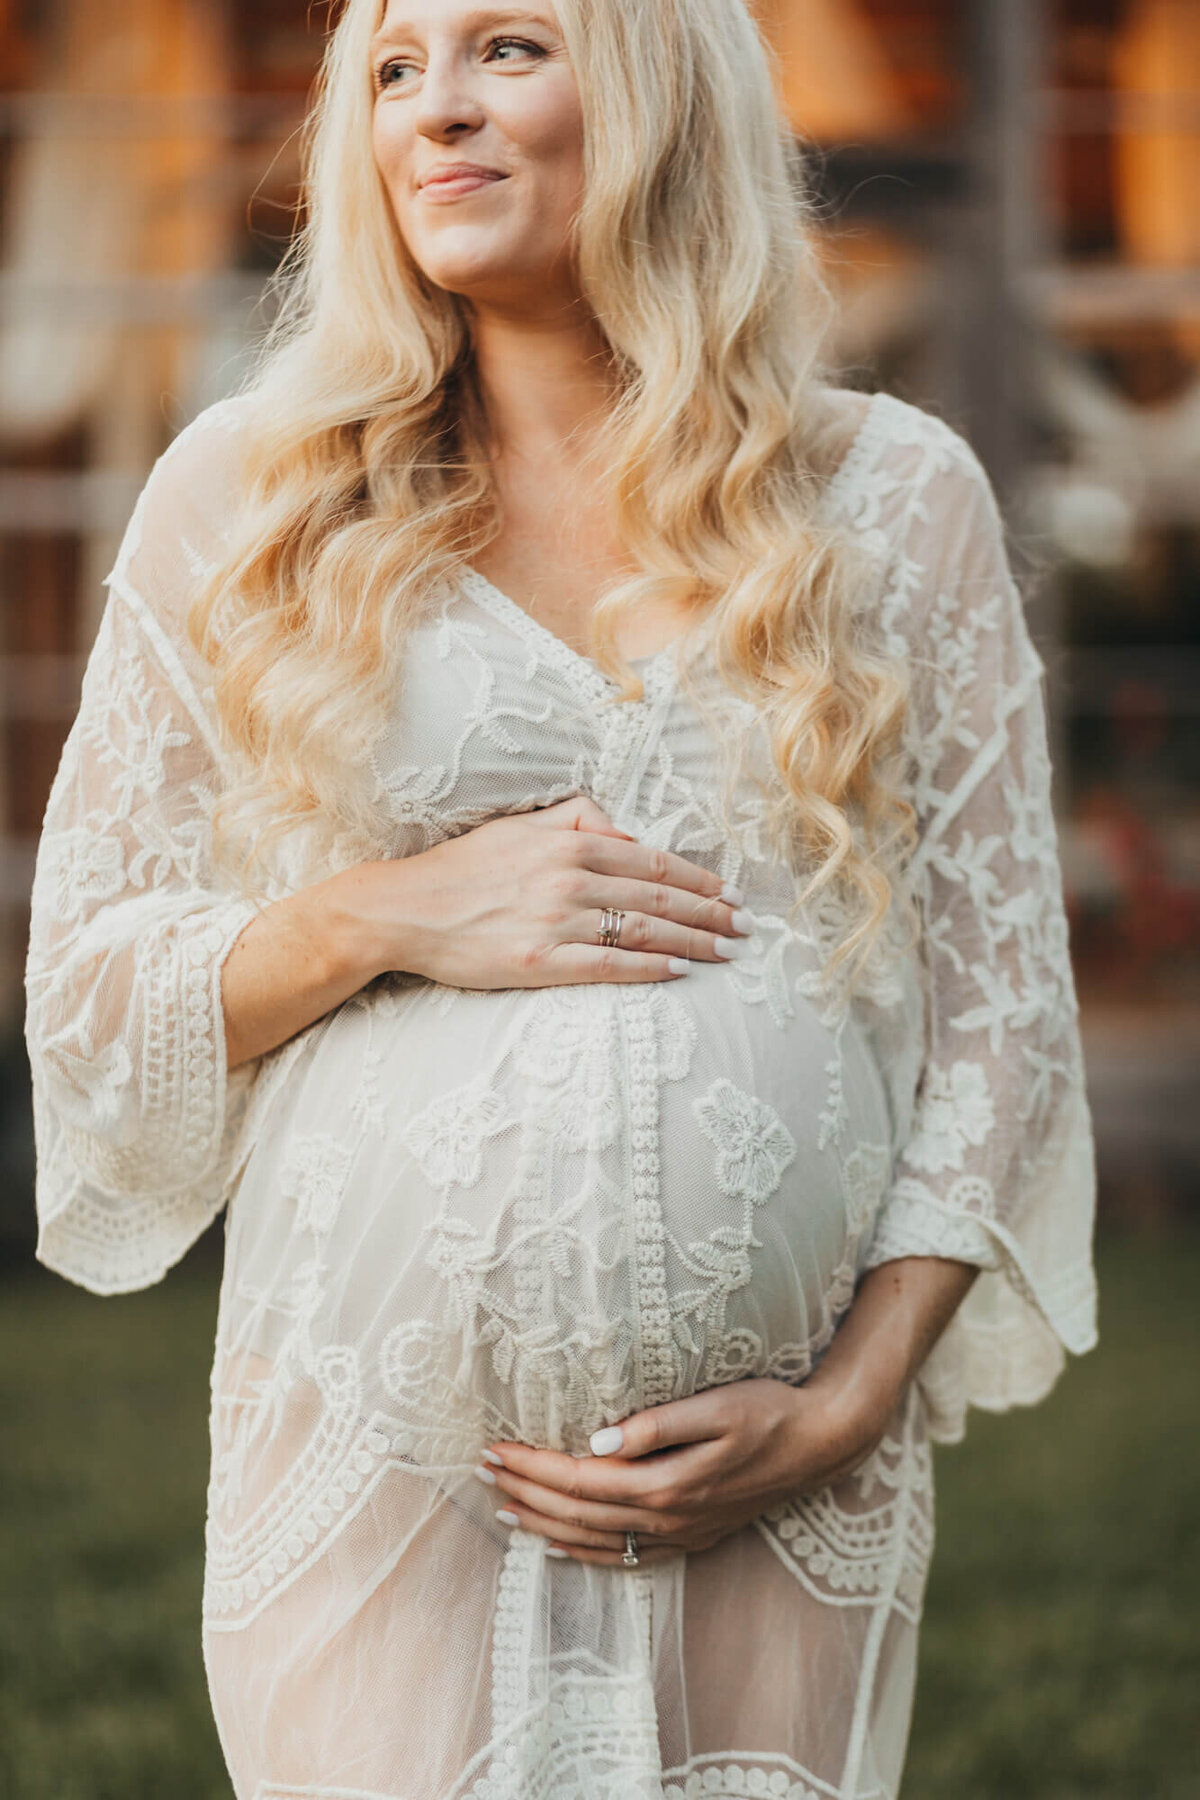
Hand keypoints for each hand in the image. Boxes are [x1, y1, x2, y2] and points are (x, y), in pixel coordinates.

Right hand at [351, 795, 750, 988]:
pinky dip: (650, 967)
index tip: (728, 892)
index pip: (651, 859)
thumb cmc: (460, 869)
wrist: (402, 910)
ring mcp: (556, 922)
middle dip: (710, 912)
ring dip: (695, 941)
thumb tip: (622, 828)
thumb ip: (574, 818)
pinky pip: (610, 965)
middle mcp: (569, 878)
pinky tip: (680, 971)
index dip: (697, 878)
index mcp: (567, 843)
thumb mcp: (518, 826)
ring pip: (644, 930)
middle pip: (659, 896)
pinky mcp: (540, 962)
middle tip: (746, 927)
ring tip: (728, 951)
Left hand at [473, 1259, 979, 1565]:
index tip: (496, 1447)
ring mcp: (681, 1535)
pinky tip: (557, 1544)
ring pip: (594, 1542)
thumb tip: (598, 1438)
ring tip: (501, 1505)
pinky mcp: (691, 1537)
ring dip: (543, 1525)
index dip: (534, 1466)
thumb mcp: (718, 1405)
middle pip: (578, 1514)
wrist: (821, 1443)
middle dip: (525, 1493)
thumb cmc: (769, 1410)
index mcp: (669, 1484)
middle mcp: (670, 1518)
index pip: (581, 1480)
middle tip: (481, 1470)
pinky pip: (625, 1557)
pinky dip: (582, 1553)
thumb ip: (657, 1424)